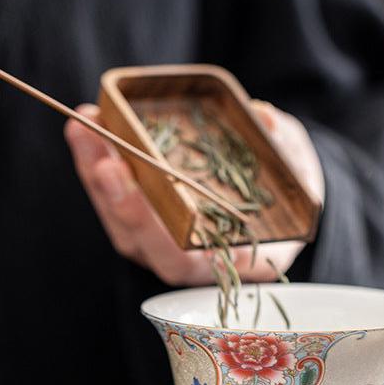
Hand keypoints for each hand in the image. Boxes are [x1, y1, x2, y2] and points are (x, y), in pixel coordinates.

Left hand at [64, 100, 323, 284]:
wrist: (284, 200)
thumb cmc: (294, 194)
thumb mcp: (299, 172)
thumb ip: (285, 151)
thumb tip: (264, 120)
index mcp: (230, 264)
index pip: (182, 262)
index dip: (154, 234)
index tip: (128, 186)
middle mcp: (191, 262)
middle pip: (139, 243)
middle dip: (114, 199)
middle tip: (99, 152)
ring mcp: (166, 242)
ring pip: (120, 222)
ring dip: (95, 175)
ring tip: (84, 126)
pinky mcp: (150, 218)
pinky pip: (117, 200)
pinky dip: (100, 163)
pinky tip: (91, 125)